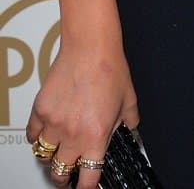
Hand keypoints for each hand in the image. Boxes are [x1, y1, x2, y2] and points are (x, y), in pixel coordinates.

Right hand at [26, 42, 137, 187]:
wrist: (90, 46)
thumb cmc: (110, 68)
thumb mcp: (128, 100)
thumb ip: (129, 122)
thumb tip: (132, 133)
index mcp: (96, 136)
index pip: (88, 179)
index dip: (87, 187)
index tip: (87, 185)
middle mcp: (73, 134)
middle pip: (60, 173)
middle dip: (65, 176)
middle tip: (69, 171)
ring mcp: (54, 123)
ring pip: (44, 156)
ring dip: (51, 156)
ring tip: (59, 148)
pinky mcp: (40, 109)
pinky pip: (33, 134)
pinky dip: (38, 136)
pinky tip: (48, 130)